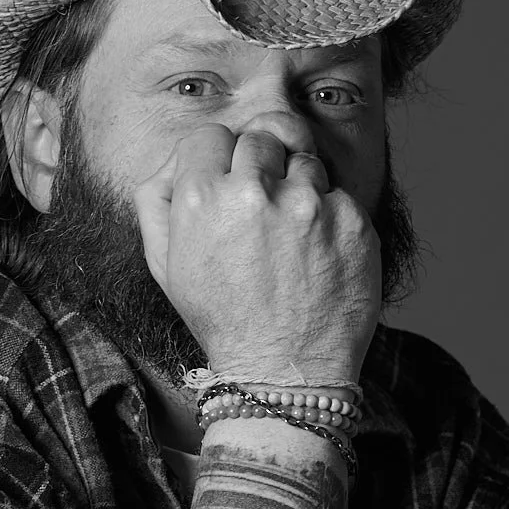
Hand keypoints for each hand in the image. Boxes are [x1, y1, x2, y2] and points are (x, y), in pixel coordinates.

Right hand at [134, 116, 381, 384]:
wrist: (284, 373)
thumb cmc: (222, 319)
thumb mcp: (165, 266)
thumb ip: (157, 201)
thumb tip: (176, 160)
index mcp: (201, 199)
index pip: (211, 135)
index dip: (218, 160)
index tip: (227, 185)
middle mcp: (253, 193)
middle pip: (259, 137)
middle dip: (259, 167)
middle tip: (260, 211)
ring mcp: (308, 205)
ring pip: (303, 158)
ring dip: (297, 188)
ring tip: (290, 237)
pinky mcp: (351, 221)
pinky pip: (339, 194)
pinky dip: (330, 217)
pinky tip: (317, 254)